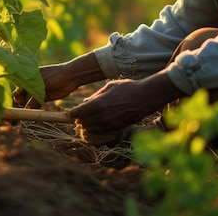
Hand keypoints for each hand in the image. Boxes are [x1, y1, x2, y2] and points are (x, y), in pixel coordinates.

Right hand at [13, 63, 79, 107]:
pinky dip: (34, 108)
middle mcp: (34, 83)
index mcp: (32, 76)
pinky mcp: (46, 97)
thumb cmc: (55, 74)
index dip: (17, 89)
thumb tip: (26, 104)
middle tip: (18, 101)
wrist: (71, 77)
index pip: (21, 83)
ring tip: (25, 109)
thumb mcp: (43, 81)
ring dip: (27, 104)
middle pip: (24, 92)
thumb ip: (34, 92)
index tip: (15, 95)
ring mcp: (40, 90)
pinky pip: (37, 103)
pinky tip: (32, 111)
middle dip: (20, 97)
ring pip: (30, 99)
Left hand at [69, 71, 184, 133]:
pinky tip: (98, 122)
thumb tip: (85, 102)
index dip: (73, 113)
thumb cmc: (128, 88)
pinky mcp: (117, 128)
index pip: (79, 113)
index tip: (71, 112)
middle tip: (78, 115)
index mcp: (99, 104)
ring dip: (88, 125)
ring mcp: (111, 123)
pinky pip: (102, 131)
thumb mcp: (109, 86)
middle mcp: (103, 116)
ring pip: (92, 129)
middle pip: (84, 122)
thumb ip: (96, 95)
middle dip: (79, 119)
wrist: (146, 97)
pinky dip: (97, 128)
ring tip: (88, 119)